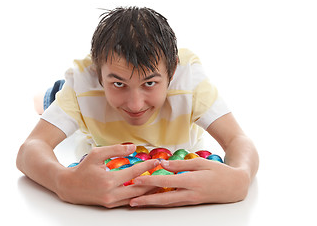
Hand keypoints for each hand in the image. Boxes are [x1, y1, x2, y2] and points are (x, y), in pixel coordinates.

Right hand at [55, 144, 159, 207]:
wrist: (69, 186)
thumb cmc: (83, 169)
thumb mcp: (97, 154)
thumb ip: (115, 149)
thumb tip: (133, 147)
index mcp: (108, 180)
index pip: (133, 173)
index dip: (146, 166)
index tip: (156, 161)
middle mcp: (111, 194)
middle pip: (138, 189)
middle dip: (152, 181)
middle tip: (163, 174)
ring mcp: (111, 202)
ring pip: (135, 197)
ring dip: (148, 190)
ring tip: (159, 183)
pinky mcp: (111, 205)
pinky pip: (129, 201)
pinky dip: (139, 195)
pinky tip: (146, 190)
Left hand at [129, 157, 249, 206]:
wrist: (236, 186)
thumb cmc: (219, 171)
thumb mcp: (200, 163)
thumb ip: (180, 164)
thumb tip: (163, 164)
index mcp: (191, 181)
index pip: (166, 181)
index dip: (150, 181)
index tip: (136, 180)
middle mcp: (190, 194)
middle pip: (164, 199)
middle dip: (146, 200)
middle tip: (130, 201)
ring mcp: (191, 200)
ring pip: (168, 203)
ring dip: (152, 203)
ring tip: (137, 202)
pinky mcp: (192, 202)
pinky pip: (174, 203)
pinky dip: (162, 202)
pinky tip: (153, 200)